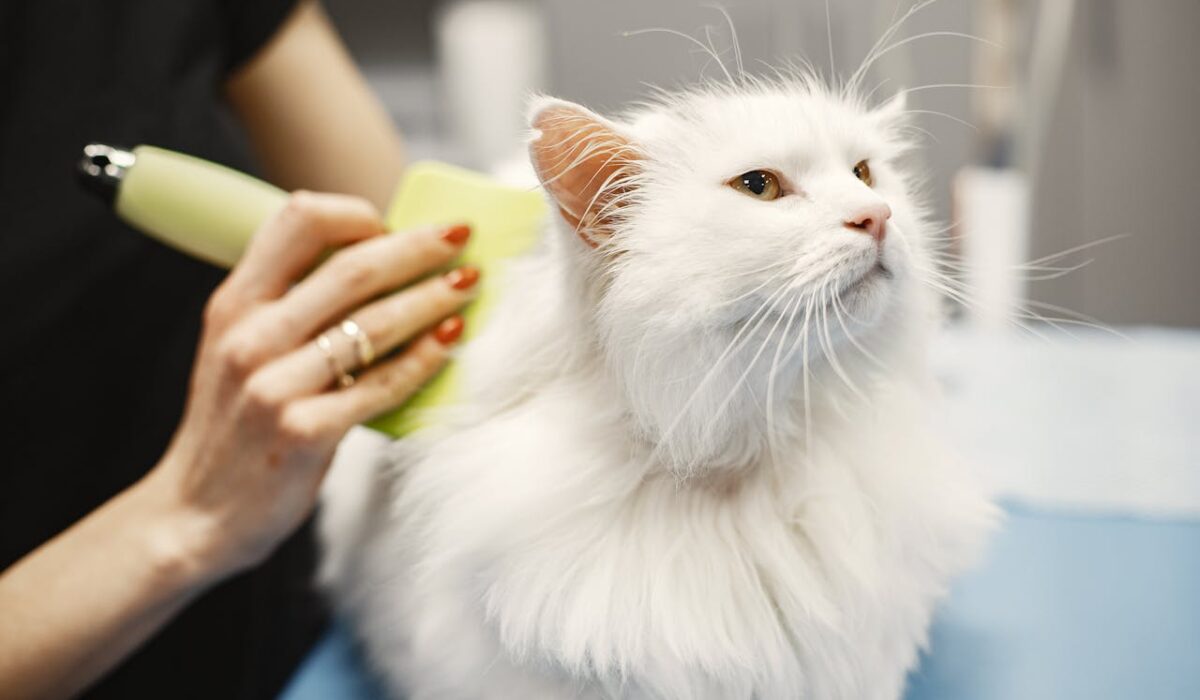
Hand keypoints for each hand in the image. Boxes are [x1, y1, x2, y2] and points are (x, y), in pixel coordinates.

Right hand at [142, 191, 475, 581]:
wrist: (194, 515)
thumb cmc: (236, 425)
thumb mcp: (240, 350)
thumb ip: (290, 307)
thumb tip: (380, 264)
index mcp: (234, 303)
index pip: (297, 221)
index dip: (357, 215)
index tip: (396, 224)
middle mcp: (250, 337)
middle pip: (352, 268)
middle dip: (418, 248)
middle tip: (463, 238)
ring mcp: (274, 386)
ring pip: (374, 324)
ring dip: (432, 298)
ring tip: (471, 284)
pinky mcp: (303, 432)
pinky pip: (382, 384)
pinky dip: (425, 358)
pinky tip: (452, 340)